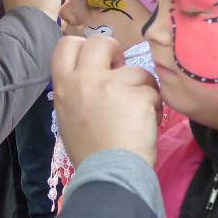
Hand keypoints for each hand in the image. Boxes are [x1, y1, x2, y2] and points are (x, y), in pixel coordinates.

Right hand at [52, 36, 159, 166]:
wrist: (109, 175)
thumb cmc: (89, 152)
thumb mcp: (68, 117)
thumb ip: (76, 91)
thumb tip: (92, 76)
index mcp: (64, 85)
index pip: (66, 44)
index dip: (84, 46)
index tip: (97, 61)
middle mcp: (85, 79)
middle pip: (100, 42)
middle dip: (115, 52)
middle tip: (121, 72)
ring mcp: (112, 84)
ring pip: (136, 69)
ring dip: (141, 87)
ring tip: (138, 112)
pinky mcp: (138, 94)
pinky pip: (153, 90)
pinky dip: (153, 106)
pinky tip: (146, 124)